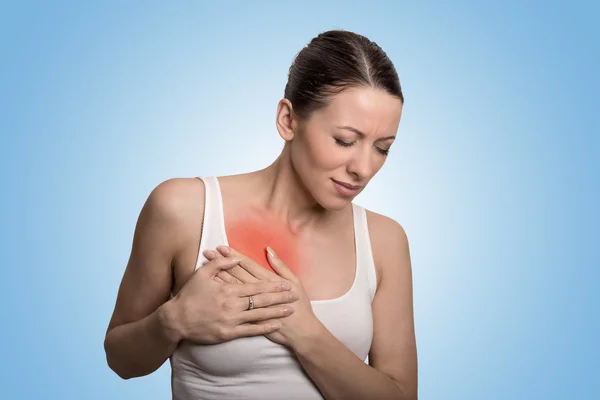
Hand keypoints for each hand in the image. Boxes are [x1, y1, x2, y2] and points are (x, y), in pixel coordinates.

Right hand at [167, 256, 298, 344]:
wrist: (176, 320)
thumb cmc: (189, 296)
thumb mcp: (201, 275)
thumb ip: (219, 265)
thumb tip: (235, 258)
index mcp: (228, 289)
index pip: (254, 286)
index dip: (271, 285)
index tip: (284, 284)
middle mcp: (232, 304)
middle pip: (260, 300)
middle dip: (279, 297)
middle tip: (294, 296)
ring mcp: (231, 320)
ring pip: (258, 315)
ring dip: (275, 312)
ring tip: (290, 310)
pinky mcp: (228, 333)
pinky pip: (250, 331)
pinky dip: (264, 328)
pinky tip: (275, 325)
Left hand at [212, 245, 324, 349]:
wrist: (300, 332)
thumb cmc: (300, 306)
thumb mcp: (295, 282)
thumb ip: (281, 266)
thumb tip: (269, 251)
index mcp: (268, 280)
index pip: (248, 265)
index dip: (234, 256)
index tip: (222, 248)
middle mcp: (257, 292)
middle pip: (236, 274)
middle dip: (223, 263)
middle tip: (210, 252)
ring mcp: (251, 306)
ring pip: (233, 288)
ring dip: (220, 276)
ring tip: (208, 268)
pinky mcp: (248, 318)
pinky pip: (232, 304)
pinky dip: (224, 296)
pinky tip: (214, 288)